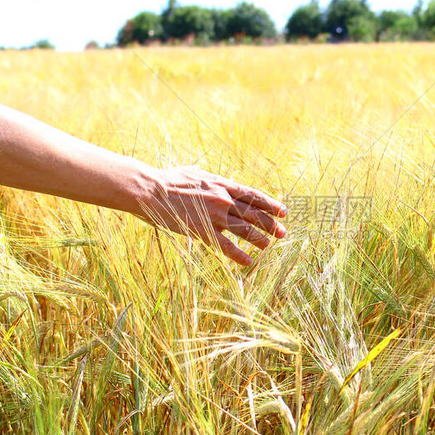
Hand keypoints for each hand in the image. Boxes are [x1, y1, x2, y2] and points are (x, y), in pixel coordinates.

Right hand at [141, 166, 286, 265]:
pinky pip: (225, 245)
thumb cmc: (169, 179)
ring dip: (259, 239)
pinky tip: (248, 261)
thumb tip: (220, 182)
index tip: (283, 211)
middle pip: (253, 213)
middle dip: (270, 224)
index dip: (270, 204)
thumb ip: (212, 180)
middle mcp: (223, 199)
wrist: (151, 190)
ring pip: (244, 229)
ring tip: (268, 246)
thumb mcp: (196, 173)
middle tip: (283, 232)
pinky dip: (239, 254)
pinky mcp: (202, 230)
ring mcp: (214, 215)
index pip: (253, 195)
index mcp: (222, 184)